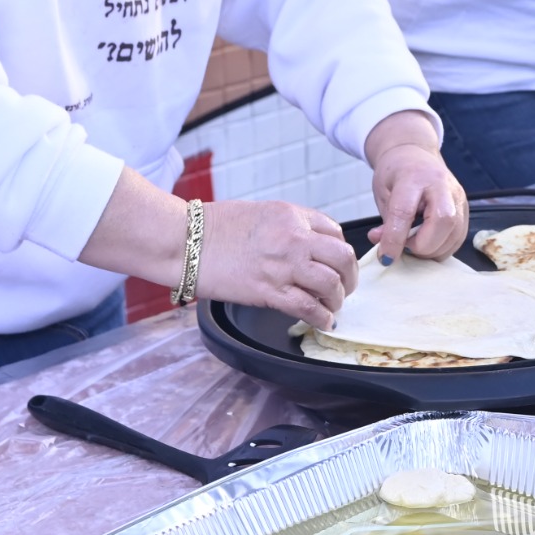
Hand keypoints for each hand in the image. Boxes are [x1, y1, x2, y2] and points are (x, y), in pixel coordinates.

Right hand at [192, 200, 358, 329]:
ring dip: (337, 299)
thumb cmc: (214, 227)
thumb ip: (288, 226)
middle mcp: (293, 238)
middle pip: (342, 257)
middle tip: (345, 288)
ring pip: (331, 284)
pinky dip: (321, 318)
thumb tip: (308, 247)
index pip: (335, 231)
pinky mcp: (269, 291)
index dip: (340, 251)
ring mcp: (283, 265)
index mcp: (291, 215)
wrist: (185, 241)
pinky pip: (309, 308)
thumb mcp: (261, 213)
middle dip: (349, 276)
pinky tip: (322, 322)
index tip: (337, 264)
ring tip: (332, 307)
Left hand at [364, 110, 468, 261]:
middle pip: (443, 222)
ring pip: (454, 235)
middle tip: (405, 248)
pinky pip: (458, 238)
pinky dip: (442, 248)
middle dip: (422, 246)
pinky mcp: (466, 209)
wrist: (414, 154)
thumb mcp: (382, 193)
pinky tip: (427, 244)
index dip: (395, 239)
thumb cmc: (396, 173)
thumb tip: (386, 252)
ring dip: (432, 251)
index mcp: (414, 176)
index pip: (405, 212)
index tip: (386, 258)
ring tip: (414, 245)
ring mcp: (458, 197)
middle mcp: (442, 185)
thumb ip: (387, 223)